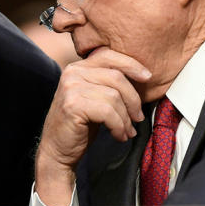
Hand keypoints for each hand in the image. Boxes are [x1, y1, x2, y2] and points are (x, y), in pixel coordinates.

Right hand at [35, 49, 151, 205]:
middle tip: (138, 117)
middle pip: (116, 77)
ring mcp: (71, 88)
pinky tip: (119, 136)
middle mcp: (72, 73)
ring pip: (114, 97)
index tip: (147, 77)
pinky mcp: (74, 105)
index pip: (108, 55)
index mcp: (77, 67)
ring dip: (126, 118)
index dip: (131, 64)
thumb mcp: (94, 97)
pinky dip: (118, 126)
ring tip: (128, 131)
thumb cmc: (81, 125)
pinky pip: (108, 112)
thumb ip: (108, 83)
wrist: (57, 150)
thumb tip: (142, 77)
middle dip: (133, 99)